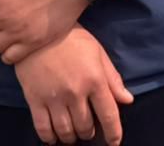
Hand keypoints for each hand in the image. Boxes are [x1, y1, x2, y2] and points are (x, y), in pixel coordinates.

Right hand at [15, 27, 133, 144]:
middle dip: (89, 132)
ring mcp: (54, 98)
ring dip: (71, 137)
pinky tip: (54, 137)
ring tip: (73, 134)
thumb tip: (127, 100)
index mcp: (95, 80)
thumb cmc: (73, 39)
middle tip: (89, 130)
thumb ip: (113, 79)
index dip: (114, 133)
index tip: (114, 143)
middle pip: (86, 126)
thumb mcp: (98, 53)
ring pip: (66, 131)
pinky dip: (50, 138)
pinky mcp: (35, 100)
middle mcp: (76, 92)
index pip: (109, 115)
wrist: (39, 29)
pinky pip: (43, 128)